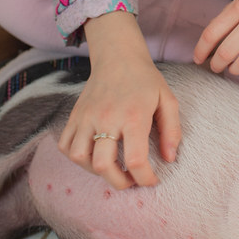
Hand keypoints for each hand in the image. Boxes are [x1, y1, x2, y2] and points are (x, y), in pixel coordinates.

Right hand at [57, 13, 181, 189]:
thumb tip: (170, 158)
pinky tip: (93, 155)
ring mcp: (86, 117)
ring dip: (96, 171)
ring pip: (80, 157)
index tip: (151, 181)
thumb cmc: (145, 80)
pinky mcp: (74, 115)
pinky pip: (65, 146)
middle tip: (131, 180)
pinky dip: (77, 157)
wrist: (118, 56)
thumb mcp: (167, 100)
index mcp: (133, 116)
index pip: (135, 160)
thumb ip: (173, 130)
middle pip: (103, 165)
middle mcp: (107, 118)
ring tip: (112, 167)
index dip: (145, 179)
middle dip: (119, 182)